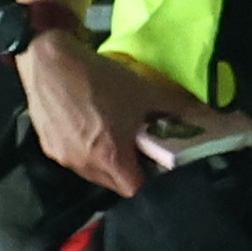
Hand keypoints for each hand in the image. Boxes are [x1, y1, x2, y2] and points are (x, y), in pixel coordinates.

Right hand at [17, 32, 184, 196]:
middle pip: (113, 183)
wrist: (48, 60)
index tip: (154, 164)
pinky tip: (88, 128)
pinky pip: (74, 159)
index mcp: (110, 157)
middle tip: (135, 147)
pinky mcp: (48, 147)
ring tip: (111, 135)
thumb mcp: (144, 91)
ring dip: (105, 162)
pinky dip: (85, 151)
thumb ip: (175, 108)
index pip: (134, 190)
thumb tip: (203, 114)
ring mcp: (63, 158)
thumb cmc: (99, 79)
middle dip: (127, 171)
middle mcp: (84, 165)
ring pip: (92, 173)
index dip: (148, 180)